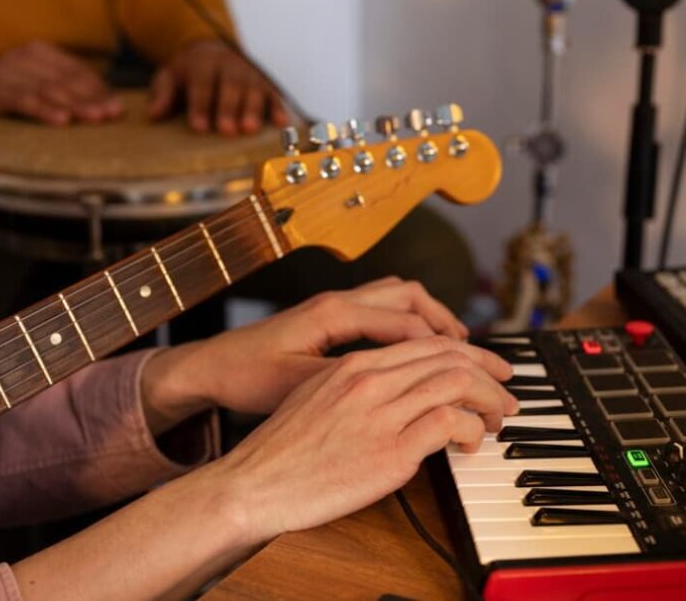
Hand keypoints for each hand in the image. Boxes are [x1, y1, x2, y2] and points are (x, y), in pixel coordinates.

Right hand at [0, 41, 123, 128]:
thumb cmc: (9, 93)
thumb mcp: (39, 86)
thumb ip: (68, 91)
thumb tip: (109, 105)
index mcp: (40, 53)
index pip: (77, 70)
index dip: (99, 89)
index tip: (118, 107)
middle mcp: (24, 58)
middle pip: (66, 81)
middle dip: (92, 98)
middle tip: (112, 114)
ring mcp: (7, 73)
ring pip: (48, 90)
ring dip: (74, 104)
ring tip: (95, 117)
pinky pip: (23, 101)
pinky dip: (43, 110)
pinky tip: (60, 120)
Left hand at [140, 278, 468, 431]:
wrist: (211, 365)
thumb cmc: (246, 376)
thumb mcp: (297, 386)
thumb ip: (346, 382)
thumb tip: (395, 388)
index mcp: (334, 313)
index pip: (406, 323)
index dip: (443, 348)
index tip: (470, 371)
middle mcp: (338, 300)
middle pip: (410, 297)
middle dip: (446, 323)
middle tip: (474, 355)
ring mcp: (335, 304)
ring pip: (398, 296)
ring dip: (429, 318)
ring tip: (455, 349)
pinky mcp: (330, 315)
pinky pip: (383, 307)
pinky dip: (409, 321)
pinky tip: (416, 349)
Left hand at [148, 39, 289, 134]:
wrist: (211, 49)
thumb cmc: (188, 72)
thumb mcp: (169, 76)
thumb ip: (162, 93)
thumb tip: (154, 114)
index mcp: (203, 62)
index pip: (201, 84)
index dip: (200, 106)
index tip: (199, 127)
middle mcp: (228, 65)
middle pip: (230, 87)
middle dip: (228, 109)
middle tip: (227, 130)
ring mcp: (248, 72)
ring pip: (253, 89)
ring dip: (253, 109)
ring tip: (250, 129)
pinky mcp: (263, 81)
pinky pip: (273, 93)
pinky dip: (278, 107)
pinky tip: (282, 122)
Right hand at [214, 337, 516, 541]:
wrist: (254, 482)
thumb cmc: (282, 450)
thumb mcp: (317, 398)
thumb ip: (358, 387)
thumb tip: (396, 393)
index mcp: (355, 365)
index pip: (428, 344)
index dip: (468, 353)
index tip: (487, 367)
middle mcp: (370, 380)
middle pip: (450, 356)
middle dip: (490, 372)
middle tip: (507, 392)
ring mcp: (380, 413)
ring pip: (458, 383)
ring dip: (489, 400)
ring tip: (496, 419)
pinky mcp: (389, 452)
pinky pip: (451, 424)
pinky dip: (472, 429)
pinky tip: (470, 443)